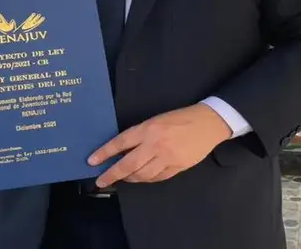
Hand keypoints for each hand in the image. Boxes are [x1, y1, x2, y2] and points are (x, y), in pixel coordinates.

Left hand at [88, 104, 231, 187]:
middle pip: (129, 164)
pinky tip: (142, 178)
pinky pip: (157, 178)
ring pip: (142, 175)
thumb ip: (141, 135)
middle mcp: (156, 145)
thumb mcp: (156, 120)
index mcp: (148, 129)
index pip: (121, 143)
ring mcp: (167, 158)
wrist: (208, 123)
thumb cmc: (180, 118)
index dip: (105, 153)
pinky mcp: (178, 167)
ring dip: (130, 178)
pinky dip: (147, 179)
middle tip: (101, 181)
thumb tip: (123, 150)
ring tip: (123, 178)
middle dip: (112, 174)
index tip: (92, 162)